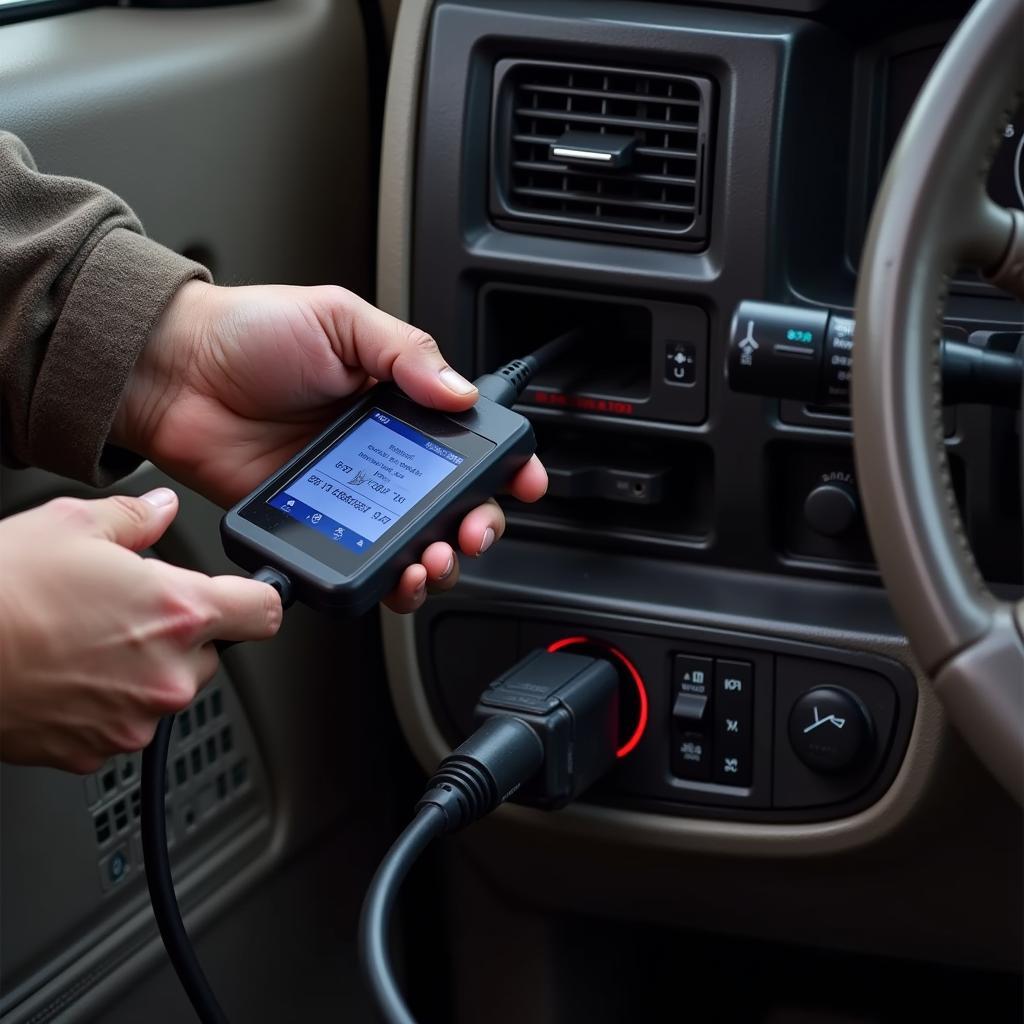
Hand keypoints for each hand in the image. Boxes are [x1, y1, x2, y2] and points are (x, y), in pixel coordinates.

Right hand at [0, 489, 280, 772]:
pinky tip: (65, 672)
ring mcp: (134, 720)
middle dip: (180, 632)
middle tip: (125, 611)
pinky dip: (106, 702)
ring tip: (83, 640)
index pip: (264, 611)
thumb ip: (137, 518)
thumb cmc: (1, 593)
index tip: (244, 595)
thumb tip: (162, 510)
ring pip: (166, 689)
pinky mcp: (97, 751)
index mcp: (180, 613)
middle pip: (210, 652)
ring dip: (142, 669)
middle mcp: (168, 675)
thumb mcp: (71, 526)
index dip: (254, 597)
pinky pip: (123, 722)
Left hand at [113, 282, 546, 611]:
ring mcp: (353, 494)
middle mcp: (384, 453)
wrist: (174, 373)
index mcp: (399, 401)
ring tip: (434, 561)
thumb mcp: (340, 320)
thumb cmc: (250, 334)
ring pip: (416, 543)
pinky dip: (387, 581)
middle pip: (453, 504)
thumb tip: (461, 394)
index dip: (506, 465)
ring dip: (439, 563)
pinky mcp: (319, 525)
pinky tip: (394, 577)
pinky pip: (363, 563)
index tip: (524, 481)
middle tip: (472, 532)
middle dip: (478, 526)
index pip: (469, 440)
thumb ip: (406, 353)